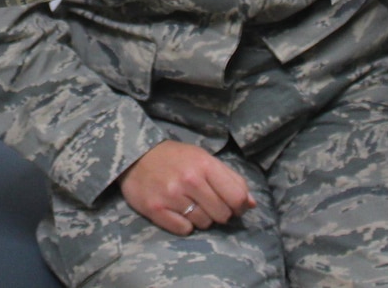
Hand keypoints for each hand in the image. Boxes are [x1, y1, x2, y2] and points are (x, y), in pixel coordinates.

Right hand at [119, 139, 255, 234]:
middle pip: (222, 214)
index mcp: (204, 164)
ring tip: (189, 204)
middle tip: (207, 203)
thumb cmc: (175, 159)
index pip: (237, 196)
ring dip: (201, 218)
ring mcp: (171, 196)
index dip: (239, 205)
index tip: (233, 205)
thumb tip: (252, 204)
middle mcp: (189, 180)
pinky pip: (184, 230)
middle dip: (219, 212)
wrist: (135, 157)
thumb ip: (230, 179)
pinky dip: (184, 224)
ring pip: (204, 223)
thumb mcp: (203, 159)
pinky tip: (176, 211)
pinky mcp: (156, 210)